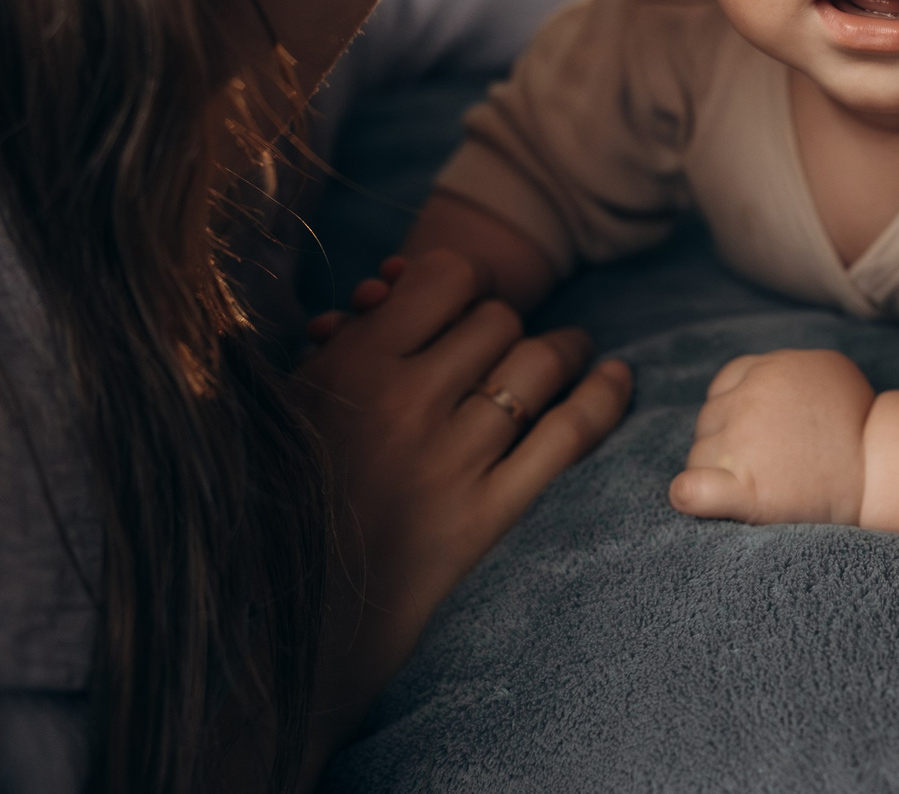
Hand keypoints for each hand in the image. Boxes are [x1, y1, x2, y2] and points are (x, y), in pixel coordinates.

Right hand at [293, 248, 630, 749]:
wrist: (290, 621)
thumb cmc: (279, 502)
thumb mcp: (283, 406)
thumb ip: (336, 343)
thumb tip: (384, 288)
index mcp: (353, 366)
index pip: (449, 277)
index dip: (462, 284)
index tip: (459, 304)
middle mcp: (408, 402)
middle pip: (500, 321)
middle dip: (503, 326)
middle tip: (503, 341)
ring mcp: (454, 458)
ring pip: (539, 366)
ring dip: (562, 351)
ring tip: (572, 351)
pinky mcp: (486, 513)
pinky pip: (567, 436)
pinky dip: (602, 400)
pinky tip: (618, 377)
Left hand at [669, 347, 873, 524]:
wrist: (884, 468)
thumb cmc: (860, 424)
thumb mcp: (828, 370)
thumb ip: (785, 369)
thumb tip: (758, 380)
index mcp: (768, 369)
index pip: (725, 386)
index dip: (736, 411)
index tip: (762, 434)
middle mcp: (749, 400)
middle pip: (709, 421)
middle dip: (729, 442)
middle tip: (771, 465)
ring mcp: (742, 443)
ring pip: (699, 455)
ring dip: (719, 471)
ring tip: (765, 485)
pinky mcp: (744, 490)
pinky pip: (693, 488)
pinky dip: (688, 494)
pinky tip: (694, 498)